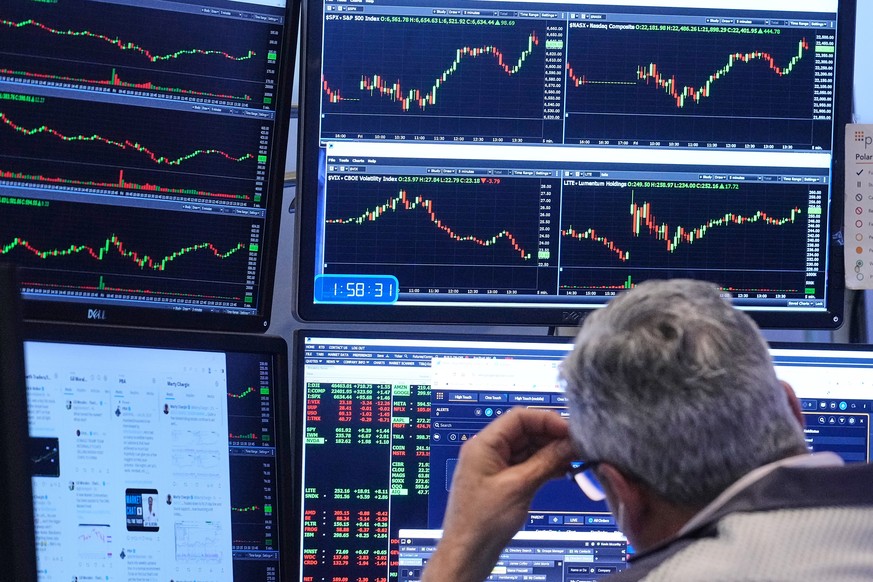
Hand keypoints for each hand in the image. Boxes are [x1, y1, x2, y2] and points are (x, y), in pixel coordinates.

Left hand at [422, 407, 575, 581]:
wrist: (467, 553)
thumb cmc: (481, 522)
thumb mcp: (520, 486)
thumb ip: (546, 461)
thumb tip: (569, 444)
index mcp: (484, 444)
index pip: (519, 417)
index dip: (546, 420)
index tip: (569, 430)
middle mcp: (488, 451)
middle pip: (525, 431)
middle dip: (552, 437)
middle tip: (578, 446)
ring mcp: (495, 467)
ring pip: (528, 449)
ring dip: (551, 452)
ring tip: (575, 460)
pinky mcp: (502, 482)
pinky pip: (526, 465)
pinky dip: (544, 466)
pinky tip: (562, 472)